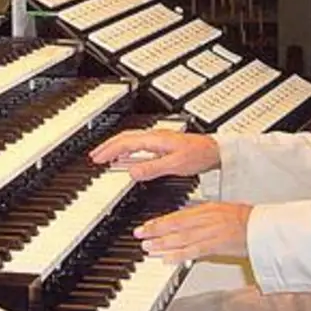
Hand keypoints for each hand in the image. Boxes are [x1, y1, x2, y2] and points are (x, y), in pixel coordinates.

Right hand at [89, 130, 219, 181]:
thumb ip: (152, 169)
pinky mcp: (162, 145)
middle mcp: (155, 137)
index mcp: (155, 139)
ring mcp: (158, 140)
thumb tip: (131, 172)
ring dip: (116, 148)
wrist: (215, 151)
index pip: (125, 142)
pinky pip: (139, 146)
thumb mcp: (175, 165)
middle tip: (94, 157)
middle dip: (107, 147)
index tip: (96, 159)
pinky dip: (127, 151)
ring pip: (131, 141)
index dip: (108, 150)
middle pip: (124, 138)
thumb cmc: (199, 155)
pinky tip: (126, 159)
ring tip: (105, 157)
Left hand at [135, 202, 252, 262]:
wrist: (265, 227)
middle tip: (140, 236)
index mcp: (208, 209)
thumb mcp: (223, 211)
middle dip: (155, 231)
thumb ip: (205, 216)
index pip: (178, 216)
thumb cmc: (249, 220)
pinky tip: (167, 259)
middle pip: (176, 225)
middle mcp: (207, 219)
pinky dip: (180, 255)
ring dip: (163, 244)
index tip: (146, 226)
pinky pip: (195, 251)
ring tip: (148, 248)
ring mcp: (212, 232)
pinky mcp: (218, 245)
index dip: (160, 221)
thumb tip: (188, 223)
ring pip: (182, 238)